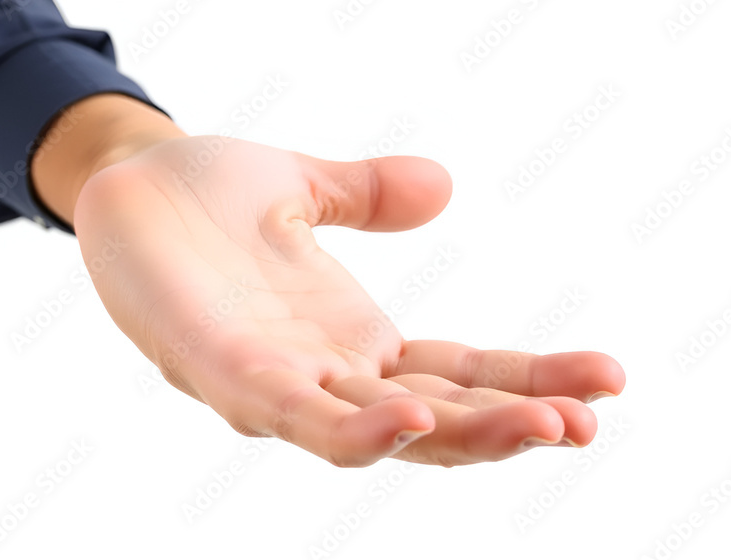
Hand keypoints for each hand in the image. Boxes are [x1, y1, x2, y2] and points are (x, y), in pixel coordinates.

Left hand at [37, 96, 625, 467]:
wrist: (122, 181)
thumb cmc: (204, 195)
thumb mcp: (304, 185)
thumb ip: (366, 195)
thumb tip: (443, 185)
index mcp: (353, 338)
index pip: (458, 373)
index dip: (529, 380)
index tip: (608, 377)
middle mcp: (325, 372)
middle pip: (435, 418)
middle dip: (512, 424)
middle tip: (590, 422)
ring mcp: (277, 380)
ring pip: (377, 434)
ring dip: (460, 438)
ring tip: (544, 426)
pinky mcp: (224, 370)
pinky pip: (296, 415)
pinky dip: (353, 431)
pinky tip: (411, 421)